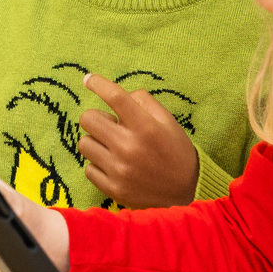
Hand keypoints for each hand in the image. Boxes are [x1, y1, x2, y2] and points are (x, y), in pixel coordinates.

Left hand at [77, 74, 198, 208]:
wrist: (188, 192)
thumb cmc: (176, 152)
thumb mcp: (168, 121)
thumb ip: (144, 102)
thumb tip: (119, 95)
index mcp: (146, 127)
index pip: (115, 97)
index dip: (98, 84)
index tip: (88, 79)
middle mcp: (130, 147)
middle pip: (88, 119)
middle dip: (97, 118)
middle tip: (112, 126)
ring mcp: (119, 170)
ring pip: (84, 143)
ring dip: (96, 142)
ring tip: (113, 147)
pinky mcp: (113, 189)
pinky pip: (88, 169)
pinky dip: (98, 165)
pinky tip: (114, 165)